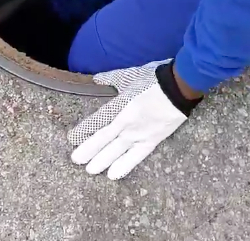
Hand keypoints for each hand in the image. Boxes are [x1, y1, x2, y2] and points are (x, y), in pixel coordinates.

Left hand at [68, 61, 198, 179]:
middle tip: (76, 160)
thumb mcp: (128, 76)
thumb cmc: (153, 79)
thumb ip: (111, 79)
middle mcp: (126, 124)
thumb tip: (96, 80)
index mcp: (119, 107)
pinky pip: (136, 156)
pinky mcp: (152, 141)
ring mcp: (139, 134)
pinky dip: (124, 165)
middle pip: (104, 139)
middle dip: (89, 150)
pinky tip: (114, 174)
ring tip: (91, 171)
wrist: (178, 89)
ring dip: (103, 160)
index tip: (71, 139)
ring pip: (117, 151)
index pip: (98, 122)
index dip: (85, 131)